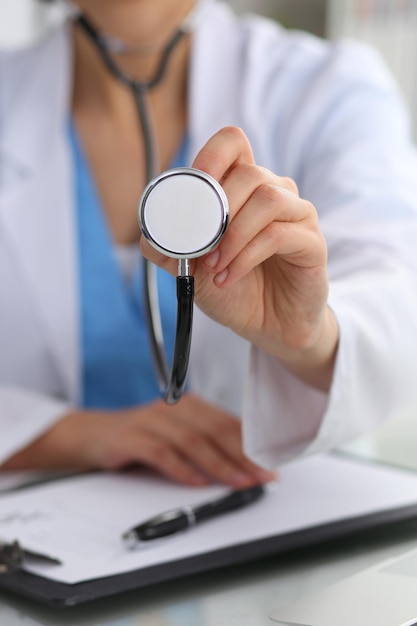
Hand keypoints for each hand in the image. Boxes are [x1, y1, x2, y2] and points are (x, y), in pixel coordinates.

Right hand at [1, 394, 274, 487]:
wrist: (93, 435)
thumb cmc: (140, 438)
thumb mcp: (176, 436)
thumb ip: (204, 445)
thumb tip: (242, 465)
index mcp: (188, 406)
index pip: (226, 423)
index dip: (249, 445)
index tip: (269, 464)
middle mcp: (173, 408)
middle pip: (213, 431)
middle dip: (241, 456)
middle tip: (261, 476)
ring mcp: (151, 421)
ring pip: (192, 441)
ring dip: (219, 464)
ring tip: (238, 482)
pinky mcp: (131, 437)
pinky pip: (161, 452)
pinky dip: (181, 468)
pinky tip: (197, 482)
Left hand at [140, 126, 338, 389]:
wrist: (268, 327)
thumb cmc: (234, 289)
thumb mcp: (191, 269)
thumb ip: (169, 247)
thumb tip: (149, 231)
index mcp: (244, 188)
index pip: (232, 143)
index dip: (210, 158)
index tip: (191, 192)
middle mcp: (275, 193)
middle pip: (248, 173)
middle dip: (215, 212)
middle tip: (199, 248)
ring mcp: (298, 216)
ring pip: (267, 199)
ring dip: (232, 235)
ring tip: (213, 266)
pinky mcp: (312, 243)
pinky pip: (279, 235)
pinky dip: (245, 257)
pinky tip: (228, 277)